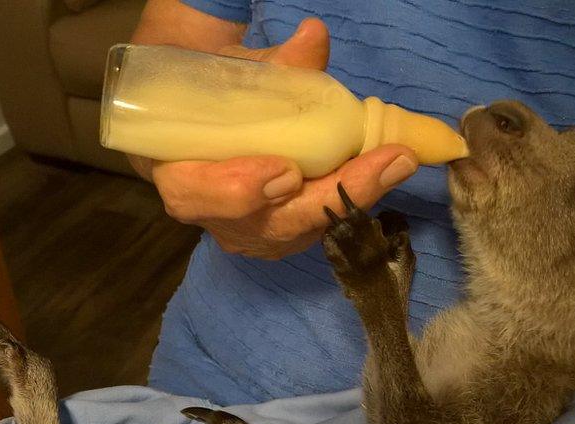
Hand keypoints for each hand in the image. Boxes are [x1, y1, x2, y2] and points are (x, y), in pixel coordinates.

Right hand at [142, 18, 419, 258]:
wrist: (210, 122)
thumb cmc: (215, 97)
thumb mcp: (235, 73)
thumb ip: (273, 64)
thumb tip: (313, 37)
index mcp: (180, 174)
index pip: (199, 194)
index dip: (239, 189)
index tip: (285, 172)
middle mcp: (214, 217)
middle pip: (270, 224)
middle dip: (330, 197)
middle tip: (382, 165)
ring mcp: (251, 233)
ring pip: (303, 231)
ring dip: (353, 198)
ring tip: (395, 163)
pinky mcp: (283, 235)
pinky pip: (319, 228)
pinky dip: (354, 200)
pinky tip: (386, 171)